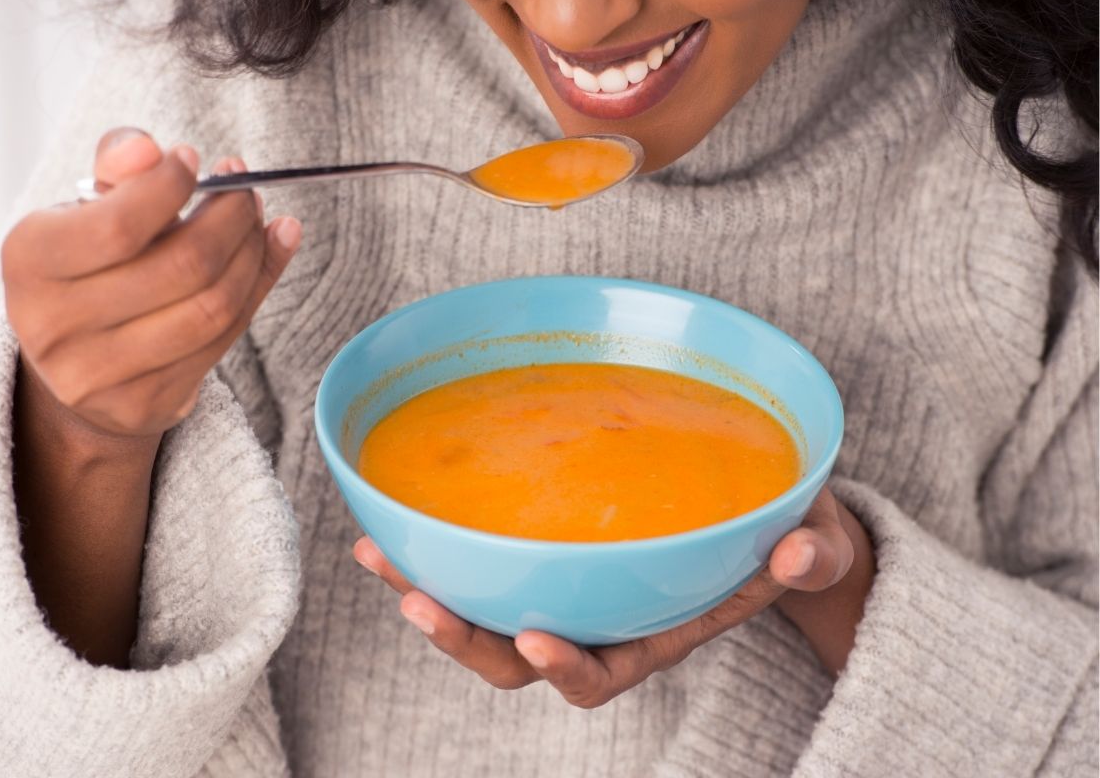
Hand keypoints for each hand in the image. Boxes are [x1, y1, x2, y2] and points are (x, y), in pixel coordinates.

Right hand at [3, 127, 301, 438]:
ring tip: (258, 221)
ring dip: (253, 255)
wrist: (75, 365)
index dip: (171, 187)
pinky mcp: (147, 404)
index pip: (119, 225)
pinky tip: (270, 251)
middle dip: (231, 219)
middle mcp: (55, 324)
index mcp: (30, 261)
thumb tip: (148, 149)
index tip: (195, 160)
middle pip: (183, 266)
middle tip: (246, 192)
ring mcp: (100, 374)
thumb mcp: (84, 210)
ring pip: (213, 307)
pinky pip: (225, 340)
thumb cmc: (87, 267)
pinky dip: (259, 288)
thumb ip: (117, 168)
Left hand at [353, 487, 870, 707]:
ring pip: (487, 614)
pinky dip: (437, 550)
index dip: (569, 667)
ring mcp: (569, 593)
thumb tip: (801, 548)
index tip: (535, 638)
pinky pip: (484, 568)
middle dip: (465, 639)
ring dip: (428, 590)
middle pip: (521, 660)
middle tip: (417, 600)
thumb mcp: (814, 543)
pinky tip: (393, 517)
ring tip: (375, 552)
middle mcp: (604, 625)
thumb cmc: (788, 536)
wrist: (762, 524)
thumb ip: (813, 554)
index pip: (607, 672)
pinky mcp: (547, 558)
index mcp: (661, 635)